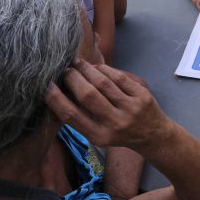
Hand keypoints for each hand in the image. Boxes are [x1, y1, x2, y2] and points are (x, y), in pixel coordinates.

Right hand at [46, 60, 169, 148]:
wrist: (153, 135)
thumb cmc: (118, 132)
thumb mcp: (98, 133)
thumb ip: (80, 116)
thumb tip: (56, 92)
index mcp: (99, 136)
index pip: (71, 115)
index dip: (56, 98)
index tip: (46, 85)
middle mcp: (115, 124)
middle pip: (87, 95)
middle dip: (72, 78)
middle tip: (64, 69)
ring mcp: (130, 109)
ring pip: (103, 83)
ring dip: (86, 69)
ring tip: (76, 63)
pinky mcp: (142, 96)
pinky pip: (119, 78)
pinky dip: (104, 69)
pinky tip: (95, 67)